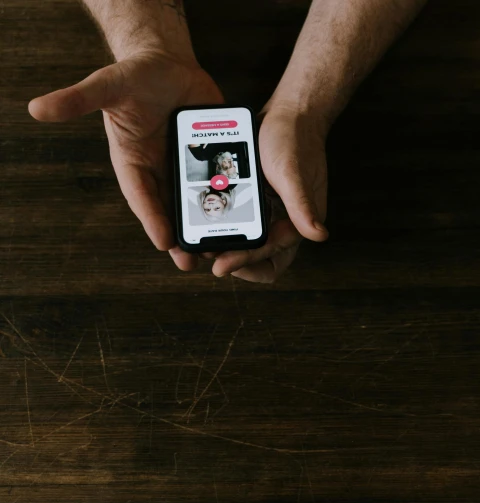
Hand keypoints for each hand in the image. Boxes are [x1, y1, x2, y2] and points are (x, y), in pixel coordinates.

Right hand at [28, 51, 223, 263]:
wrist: (167, 64)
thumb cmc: (133, 76)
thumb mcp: (108, 85)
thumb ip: (79, 99)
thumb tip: (36, 108)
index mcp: (134, 162)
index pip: (142, 197)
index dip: (153, 220)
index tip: (164, 243)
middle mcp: (161, 170)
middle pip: (172, 210)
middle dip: (182, 238)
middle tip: (195, 263)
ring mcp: (187, 166)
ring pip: (198, 202)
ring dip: (209, 225)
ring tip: (223, 250)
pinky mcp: (210, 157)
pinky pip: (222, 180)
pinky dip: (232, 198)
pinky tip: (246, 216)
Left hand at [209, 106, 329, 282]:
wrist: (291, 113)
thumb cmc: (295, 140)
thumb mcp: (292, 174)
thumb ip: (303, 207)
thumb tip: (319, 235)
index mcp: (297, 224)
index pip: (271, 259)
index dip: (247, 265)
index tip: (221, 264)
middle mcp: (283, 223)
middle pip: (256, 258)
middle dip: (231, 260)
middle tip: (204, 255)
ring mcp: (269, 212)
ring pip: (244, 241)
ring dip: (224, 244)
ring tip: (199, 242)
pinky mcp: (256, 198)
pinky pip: (238, 219)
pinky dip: (223, 223)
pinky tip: (203, 218)